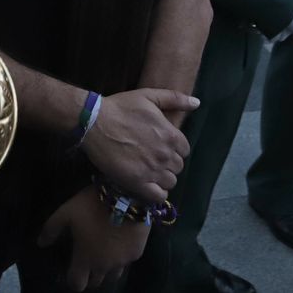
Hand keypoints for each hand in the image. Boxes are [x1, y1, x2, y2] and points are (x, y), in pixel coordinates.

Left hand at [37, 186, 150, 291]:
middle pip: (96, 282)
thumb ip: (52, 229)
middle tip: (87, 261)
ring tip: (104, 254)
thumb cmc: (91, 205)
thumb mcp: (66, 212)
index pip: (77, 284)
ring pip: (113, 275)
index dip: (73, 280)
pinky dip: (121, 257)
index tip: (72, 270)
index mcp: (85, 258)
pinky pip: (127, 262)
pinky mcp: (137, 253)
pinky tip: (119, 244)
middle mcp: (105, 266)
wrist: (126, 195)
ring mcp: (123, 261)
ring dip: (107, 269)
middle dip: (90, 275)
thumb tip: (41, 243)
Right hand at [81, 88, 197, 202]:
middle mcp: (165, 155)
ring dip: (162, 178)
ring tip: (148, 171)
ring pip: (170, 182)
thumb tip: (197, 103)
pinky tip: (147, 185)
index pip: (185, 150)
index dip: (174, 149)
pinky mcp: (138, 183)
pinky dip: (156, 193)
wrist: (95, 122)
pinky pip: (158, 196)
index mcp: (171, 135)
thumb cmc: (120, 107)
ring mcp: (152, 170)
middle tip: (152, 158)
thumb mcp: (149, 96)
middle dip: (168, 163)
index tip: (161, 146)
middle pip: (178, 167)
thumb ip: (175, 99)